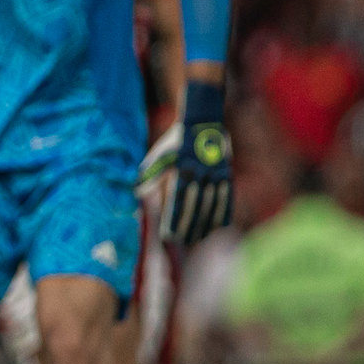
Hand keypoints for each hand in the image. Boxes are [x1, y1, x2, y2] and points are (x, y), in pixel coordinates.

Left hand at [160, 81, 233, 245]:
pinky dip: (223, 213)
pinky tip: (218, 227)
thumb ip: (148, 175)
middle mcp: (200, 176)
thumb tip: (136, 191)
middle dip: (188, 227)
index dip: (173, 220)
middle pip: (194, 207)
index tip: (168, 236)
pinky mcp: (226, 174)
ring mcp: (215, 175)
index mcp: (181, 172)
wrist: (202, 121)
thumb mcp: (158, 155)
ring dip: (205, 224)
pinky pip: (226, 197)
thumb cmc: (174, 140)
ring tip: (199, 239)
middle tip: (182, 242)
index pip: (176, 202)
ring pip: (211, 205)